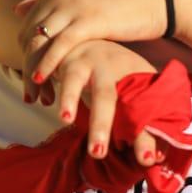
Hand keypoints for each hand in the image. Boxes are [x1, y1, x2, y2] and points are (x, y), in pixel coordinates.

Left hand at [16, 0, 167, 86]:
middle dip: (24, 66)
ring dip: (32, 71)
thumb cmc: (125, 1)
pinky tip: (43, 80)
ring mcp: (74, 7)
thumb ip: (54, 3)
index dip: (24, 53)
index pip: (27, 25)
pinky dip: (47, 64)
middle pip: (28, 36)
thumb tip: (18, 9)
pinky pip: (59, 46)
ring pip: (39, 43)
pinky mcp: (89, 20)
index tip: (30, 75)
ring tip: (33, 94)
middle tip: (29, 91)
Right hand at [50, 39, 160, 163]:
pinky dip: (39, 85)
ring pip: (75, 78)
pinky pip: (49, 71)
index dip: (145, 135)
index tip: (147, 160)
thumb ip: (146, 120)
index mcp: (137, 75)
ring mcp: (85, 60)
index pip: (144, 109)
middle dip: (102, 123)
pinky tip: (34, 100)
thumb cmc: (119, 69)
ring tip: (65, 118)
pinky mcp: (63, 57)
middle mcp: (111, 65)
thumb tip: (157, 157)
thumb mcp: (137, 87)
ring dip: (69, 97)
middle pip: (107, 95)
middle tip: (98, 152)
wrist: (94, 33)